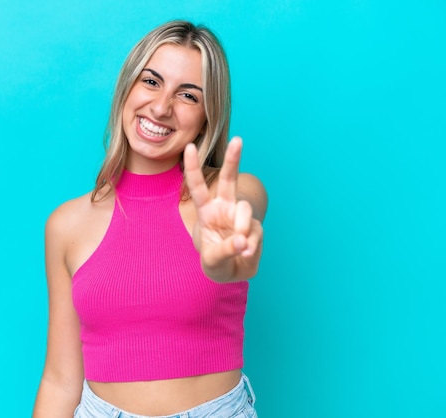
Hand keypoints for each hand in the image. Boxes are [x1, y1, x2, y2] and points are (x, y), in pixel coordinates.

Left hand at [183, 136, 263, 281]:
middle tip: (238, 139)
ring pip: (244, 209)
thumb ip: (225, 249)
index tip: (190, 147)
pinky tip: (246, 253)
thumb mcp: (213, 260)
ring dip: (242, 227)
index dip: (193, 167)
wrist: (233, 272)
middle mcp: (224, 208)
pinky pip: (255, 232)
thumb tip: (244, 240)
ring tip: (241, 247)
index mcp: (206, 211)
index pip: (197, 187)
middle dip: (233, 159)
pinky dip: (251, 245)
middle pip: (229, 180)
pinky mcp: (255, 227)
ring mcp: (241, 216)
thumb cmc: (216, 262)